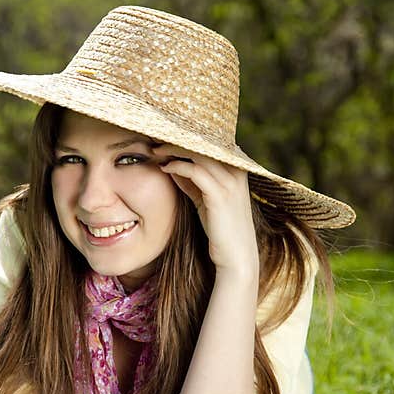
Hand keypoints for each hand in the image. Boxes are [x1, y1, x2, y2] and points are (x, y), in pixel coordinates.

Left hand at [153, 144, 258, 279]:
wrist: (236, 257)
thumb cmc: (220, 228)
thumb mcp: (204, 199)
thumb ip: (191, 180)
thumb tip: (170, 163)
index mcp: (238, 168)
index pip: (211, 142)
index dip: (187, 137)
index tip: (166, 136)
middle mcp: (237, 171)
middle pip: (205, 142)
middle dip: (178, 139)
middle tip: (156, 139)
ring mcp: (231, 182)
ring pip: (199, 153)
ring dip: (174, 150)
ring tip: (156, 151)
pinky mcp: (220, 195)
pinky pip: (196, 171)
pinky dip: (177, 166)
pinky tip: (164, 168)